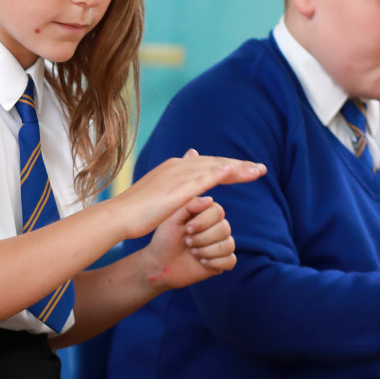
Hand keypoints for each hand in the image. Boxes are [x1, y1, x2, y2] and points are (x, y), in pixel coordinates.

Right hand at [107, 150, 265, 238]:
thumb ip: (172, 187)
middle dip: (239, 165)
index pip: (207, 163)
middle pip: (215, 162)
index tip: (245, 170)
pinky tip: (234, 172)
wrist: (119, 216)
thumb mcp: (157, 196)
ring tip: (257, 171)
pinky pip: (203, 177)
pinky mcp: (177, 188)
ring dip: (237, 168)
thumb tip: (182, 187)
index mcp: (173, 167)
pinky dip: (219, 173)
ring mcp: (177, 175)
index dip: (228, 166)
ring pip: (214, 167)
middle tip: (260, 169)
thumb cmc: (135, 211)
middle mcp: (177, 166)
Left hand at [140, 196, 235, 289]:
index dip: (204, 221)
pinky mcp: (222, 262)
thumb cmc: (165, 238)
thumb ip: (189, 205)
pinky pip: (231, 261)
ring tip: (193, 252)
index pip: (218, 211)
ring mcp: (221, 245)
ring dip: (207, 251)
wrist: (160, 263)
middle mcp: (216, 228)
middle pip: (225, 228)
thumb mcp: (172, 218)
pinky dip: (215, 262)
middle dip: (203, 238)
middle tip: (187, 242)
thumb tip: (210, 200)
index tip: (187, 228)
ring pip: (228, 245)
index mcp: (206, 214)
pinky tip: (201, 262)